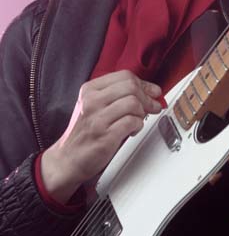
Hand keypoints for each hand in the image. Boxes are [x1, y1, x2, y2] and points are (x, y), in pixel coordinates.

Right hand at [41, 70, 161, 203]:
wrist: (67, 159)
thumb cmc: (85, 132)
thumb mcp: (94, 105)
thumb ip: (116, 95)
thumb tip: (149, 90)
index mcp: (90, 90)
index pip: (124, 76)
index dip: (144, 84)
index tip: (153, 92)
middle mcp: (92, 101)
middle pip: (131, 87)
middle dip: (147, 97)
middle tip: (153, 106)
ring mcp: (97, 118)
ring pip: (133, 103)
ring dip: (142, 113)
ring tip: (138, 120)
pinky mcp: (105, 136)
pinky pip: (132, 122)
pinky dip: (138, 126)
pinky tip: (133, 130)